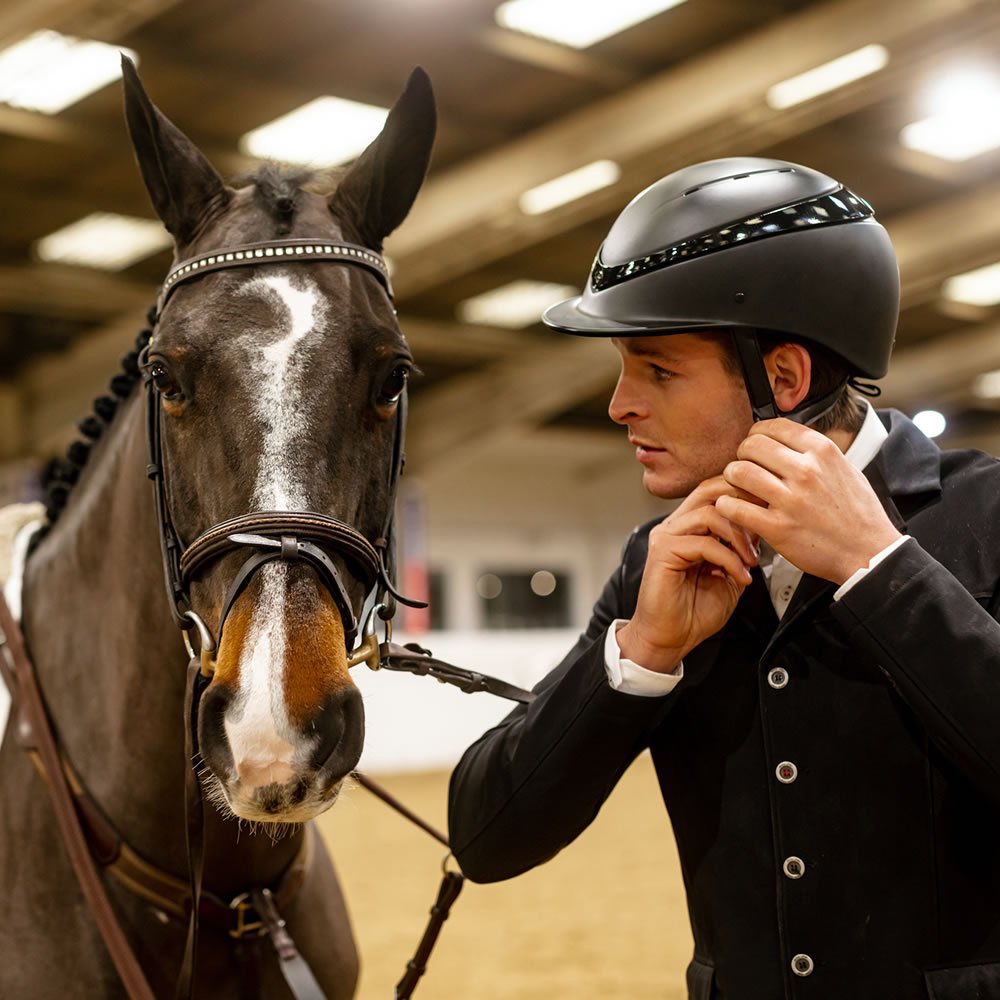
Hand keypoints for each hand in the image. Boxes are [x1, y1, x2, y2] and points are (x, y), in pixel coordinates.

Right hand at [617, 476, 761, 672]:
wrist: (671, 638)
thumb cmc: (695, 610)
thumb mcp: (731, 573)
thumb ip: (742, 548)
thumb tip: (763, 526)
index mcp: (689, 525)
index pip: (715, 489)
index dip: (744, 492)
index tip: (770, 511)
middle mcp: (675, 524)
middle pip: (709, 489)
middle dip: (742, 501)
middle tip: (766, 521)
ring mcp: (667, 535)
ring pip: (709, 512)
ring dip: (739, 535)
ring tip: (752, 560)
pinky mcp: (663, 552)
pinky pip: (704, 543)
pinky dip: (729, 559)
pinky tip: (741, 577)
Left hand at [717, 418, 901, 584]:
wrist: (869, 553)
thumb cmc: (857, 514)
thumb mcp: (845, 469)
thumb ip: (815, 453)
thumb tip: (787, 439)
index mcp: (822, 452)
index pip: (773, 426)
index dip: (756, 433)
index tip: (755, 444)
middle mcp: (806, 471)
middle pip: (752, 445)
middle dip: (741, 454)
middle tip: (743, 466)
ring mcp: (791, 500)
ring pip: (739, 471)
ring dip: (731, 477)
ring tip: (736, 486)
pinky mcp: (777, 528)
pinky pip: (735, 507)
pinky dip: (726, 505)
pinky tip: (730, 507)